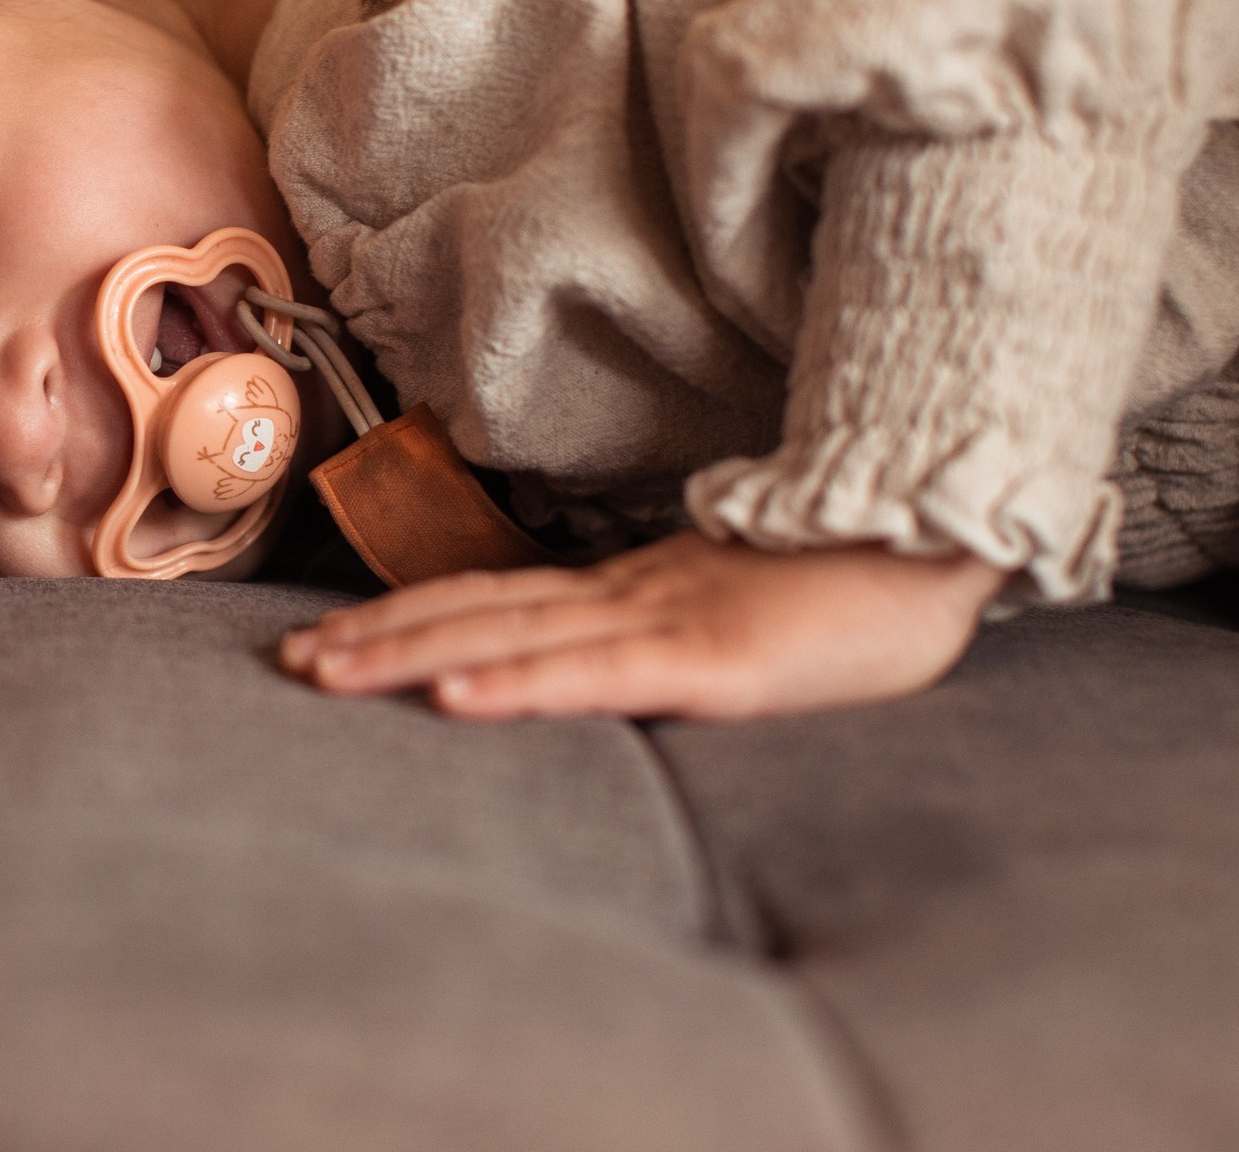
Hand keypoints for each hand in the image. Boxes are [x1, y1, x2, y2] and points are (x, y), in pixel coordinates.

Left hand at [277, 532, 1004, 720]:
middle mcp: (633, 596)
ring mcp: (670, 619)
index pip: (498, 601)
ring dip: (410, 657)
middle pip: (479, 612)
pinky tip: (453, 699)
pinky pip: (599, 674)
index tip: (329, 643)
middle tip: (288, 666)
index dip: (407, 618)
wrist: (950, 540)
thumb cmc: (860, 587)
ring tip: (327, 674)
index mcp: (638, 591)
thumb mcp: (748, 620)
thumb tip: (606, 663)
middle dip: (377, 639)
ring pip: (513, 637)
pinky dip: (518, 686)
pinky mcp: (715, 657)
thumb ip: (676, 640)